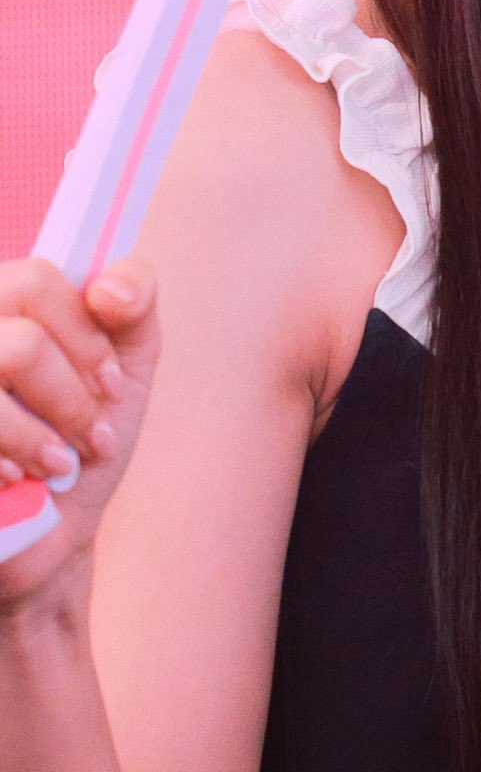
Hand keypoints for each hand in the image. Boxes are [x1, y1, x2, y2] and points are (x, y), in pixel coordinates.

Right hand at [0, 255, 161, 613]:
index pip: (36, 279)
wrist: (54, 533)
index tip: (112, 385)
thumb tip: (106, 288)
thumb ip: (134, 300)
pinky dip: (13, 458)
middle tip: (92, 435)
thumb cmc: (87, 435)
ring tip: (60, 464)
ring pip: (2, 378)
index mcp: (4, 302)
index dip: (85, 337)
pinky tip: (17, 480)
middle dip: (71, 398)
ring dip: (44, 437)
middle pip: (20, 343)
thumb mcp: (128, 362)